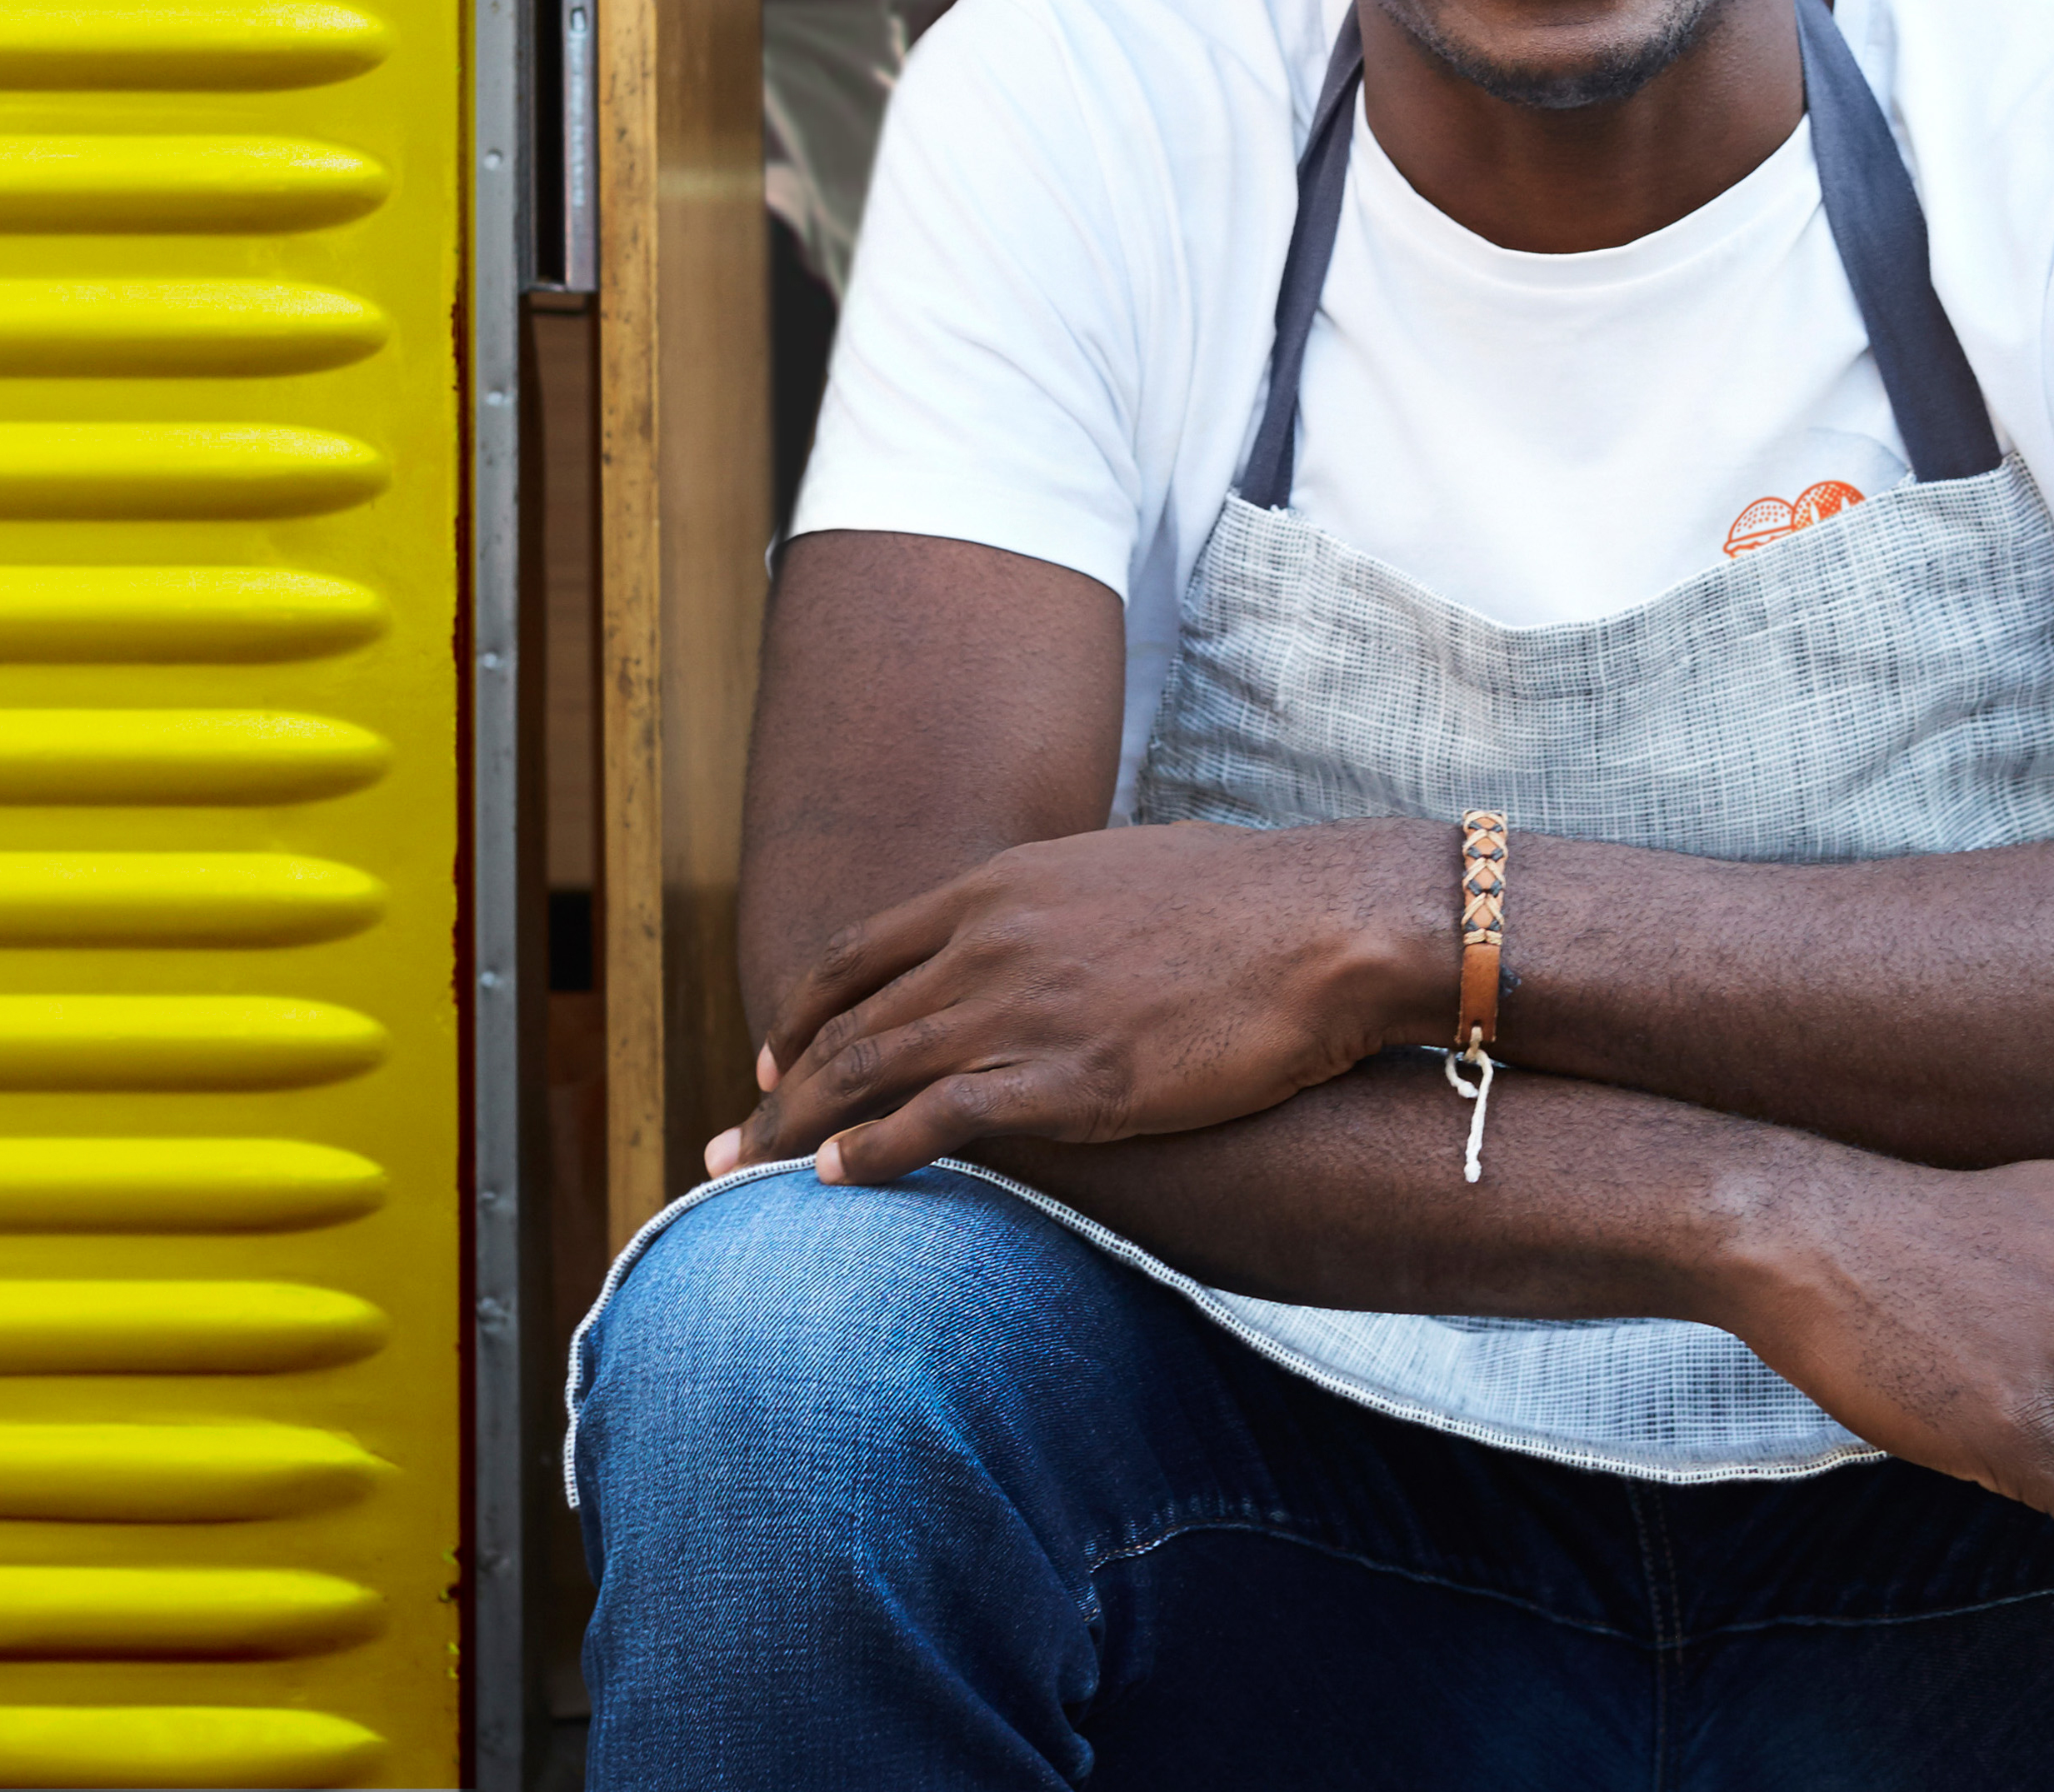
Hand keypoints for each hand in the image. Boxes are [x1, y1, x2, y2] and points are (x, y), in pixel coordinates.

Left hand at [706, 817, 1441, 1181]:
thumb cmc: (1252, 900)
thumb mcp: (1129, 872)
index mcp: (1002, 886)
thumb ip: (1068, 903)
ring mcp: (1018, 1009)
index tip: (776, 1053)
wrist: (1324, 927)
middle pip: (845, 1022)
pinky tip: (835, 1182)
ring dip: (794, 1131)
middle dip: (776, 1087)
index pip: (863, 952)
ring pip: (866, 1074)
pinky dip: (869, 1153)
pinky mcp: (1062, 1080)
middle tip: (729, 1137)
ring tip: (744, 1176)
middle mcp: (988, 942)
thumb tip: (1065, 921)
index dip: (808, 1010)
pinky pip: (933, 1123)